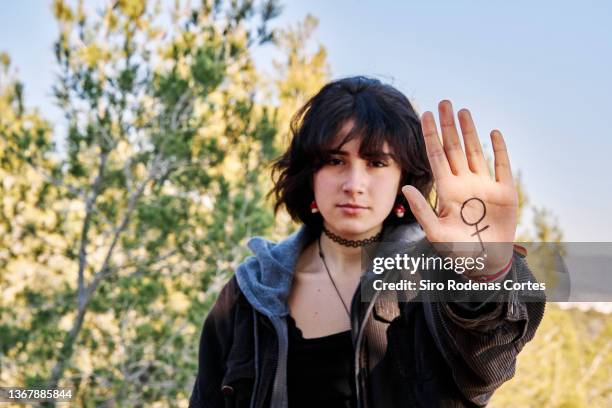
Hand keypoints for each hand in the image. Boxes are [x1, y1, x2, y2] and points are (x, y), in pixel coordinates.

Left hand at [402, 100, 517, 272]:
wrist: (485, 263)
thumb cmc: (457, 251)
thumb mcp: (435, 232)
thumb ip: (422, 210)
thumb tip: (406, 187)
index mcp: (446, 190)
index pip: (436, 156)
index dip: (430, 136)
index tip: (425, 114)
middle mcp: (464, 183)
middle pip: (454, 148)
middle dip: (449, 126)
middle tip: (444, 102)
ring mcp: (484, 186)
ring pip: (475, 152)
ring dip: (470, 131)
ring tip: (463, 111)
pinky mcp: (505, 192)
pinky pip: (502, 166)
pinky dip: (500, 150)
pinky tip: (493, 132)